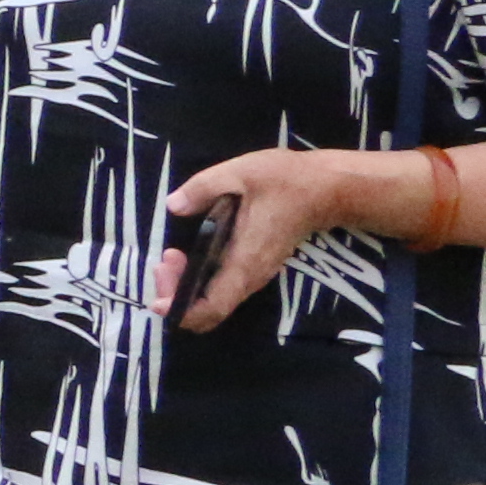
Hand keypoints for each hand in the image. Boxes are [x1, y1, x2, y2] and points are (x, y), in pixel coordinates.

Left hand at [154, 145, 411, 334]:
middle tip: (163, 262)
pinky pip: (222, 287)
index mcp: (245, 262)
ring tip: (171, 256)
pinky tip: (189, 255)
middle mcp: (250, 277)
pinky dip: (199, 279)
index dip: (180, 311)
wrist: (328, 188)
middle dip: (175, 295)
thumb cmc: (286, 181)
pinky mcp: (255, 267)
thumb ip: (202, 188)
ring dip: (185, 286)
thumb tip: (173, 205)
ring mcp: (254, 274)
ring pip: (214, 301)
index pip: (211, 308)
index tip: (157, 297)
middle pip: (207, 311)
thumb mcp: (239, 173)